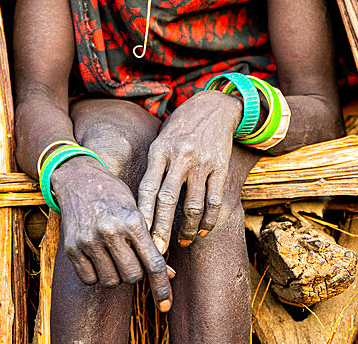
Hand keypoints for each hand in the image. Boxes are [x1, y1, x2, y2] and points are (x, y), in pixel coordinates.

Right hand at [51, 156, 173, 310]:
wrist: (78, 178)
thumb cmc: (114, 195)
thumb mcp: (136, 212)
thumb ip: (151, 243)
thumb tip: (169, 275)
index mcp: (132, 220)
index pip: (153, 263)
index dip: (162, 287)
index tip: (166, 307)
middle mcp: (110, 231)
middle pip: (132, 276)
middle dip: (135, 273)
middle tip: (130, 257)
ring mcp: (88, 240)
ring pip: (111, 281)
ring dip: (115, 275)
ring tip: (112, 254)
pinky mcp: (71, 248)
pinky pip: (89, 280)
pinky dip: (96, 275)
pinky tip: (97, 257)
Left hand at [137, 89, 241, 250]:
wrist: (213, 107)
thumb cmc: (180, 128)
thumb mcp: (160, 141)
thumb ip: (153, 168)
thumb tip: (139, 206)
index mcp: (159, 151)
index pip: (147, 187)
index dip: (142, 213)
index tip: (137, 235)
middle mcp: (179, 157)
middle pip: (167, 200)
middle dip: (161, 229)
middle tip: (157, 251)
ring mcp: (201, 162)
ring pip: (193, 205)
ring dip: (186, 228)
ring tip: (181, 242)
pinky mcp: (220, 167)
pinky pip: (214, 200)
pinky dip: (208, 220)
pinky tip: (202, 231)